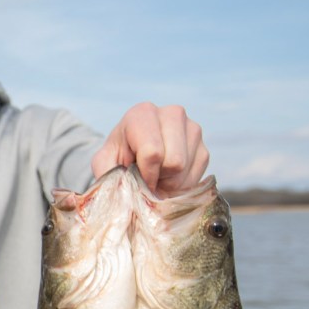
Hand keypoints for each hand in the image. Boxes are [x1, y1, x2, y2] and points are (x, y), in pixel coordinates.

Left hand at [90, 103, 208, 197]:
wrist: (133, 157)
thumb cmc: (118, 158)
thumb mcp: (104, 163)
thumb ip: (108, 174)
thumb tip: (126, 196)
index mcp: (143, 113)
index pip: (153, 152)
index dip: (144, 175)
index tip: (136, 179)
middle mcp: (172, 114)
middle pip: (174, 162)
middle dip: (158, 177)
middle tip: (146, 177)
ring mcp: (192, 129)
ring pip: (185, 169)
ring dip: (168, 182)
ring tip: (156, 175)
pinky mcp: (204, 147)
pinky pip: (195, 177)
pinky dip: (180, 185)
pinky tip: (168, 177)